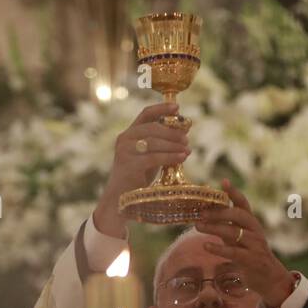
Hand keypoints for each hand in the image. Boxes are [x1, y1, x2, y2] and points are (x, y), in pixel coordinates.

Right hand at [92, 101, 188, 238]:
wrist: (119, 200)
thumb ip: (162, 143)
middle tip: (187, 139)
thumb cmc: (137, 177)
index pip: (145, 114)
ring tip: (188, 150)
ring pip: (154, 142)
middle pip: (153, 128)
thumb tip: (184, 130)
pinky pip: (154, 157)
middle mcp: (124, 139)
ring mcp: (125, 151)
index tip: (177, 107)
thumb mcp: (150, 156)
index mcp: (129, 134)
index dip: (161, 108)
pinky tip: (182, 158)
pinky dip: (170, 157)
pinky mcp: (129, 165)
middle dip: (173, 132)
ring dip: (174, 145)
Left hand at [196, 180, 297, 307]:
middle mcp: (255, 231)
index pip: (244, 204)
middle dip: (218, 212)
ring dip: (214, 228)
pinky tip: (206, 245)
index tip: (223, 182)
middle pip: (238, 215)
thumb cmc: (250, 256)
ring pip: (234, 232)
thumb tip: (206, 215)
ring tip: (197, 226)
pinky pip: (234, 252)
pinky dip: (219, 248)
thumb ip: (227, 226)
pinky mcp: (251, 259)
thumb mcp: (240, 238)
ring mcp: (255, 245)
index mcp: (252, 223)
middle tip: (201, 212)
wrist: (269, 278)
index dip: (234, 193)